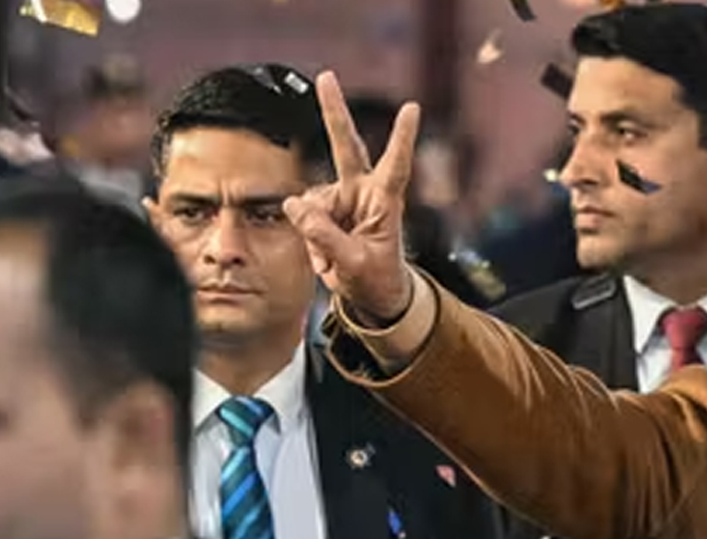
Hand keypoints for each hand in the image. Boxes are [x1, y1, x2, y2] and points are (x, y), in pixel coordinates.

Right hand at [283, 71, 419, 324]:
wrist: (372, 295)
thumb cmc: (376, 280)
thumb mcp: (354, 265)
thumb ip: (325, 236)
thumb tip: (294, 204)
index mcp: (385, 202)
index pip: (396, 166)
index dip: (402, 138)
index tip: (412, 107)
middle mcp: (363, 192)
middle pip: (347, 146)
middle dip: (334, 112)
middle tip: (327, 76)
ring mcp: (342, 200)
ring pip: (312, 202)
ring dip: (315, 233)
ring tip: (333, 260)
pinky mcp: (324, 211)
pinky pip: (303, 217)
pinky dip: (309, 240)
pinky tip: (325, 257)